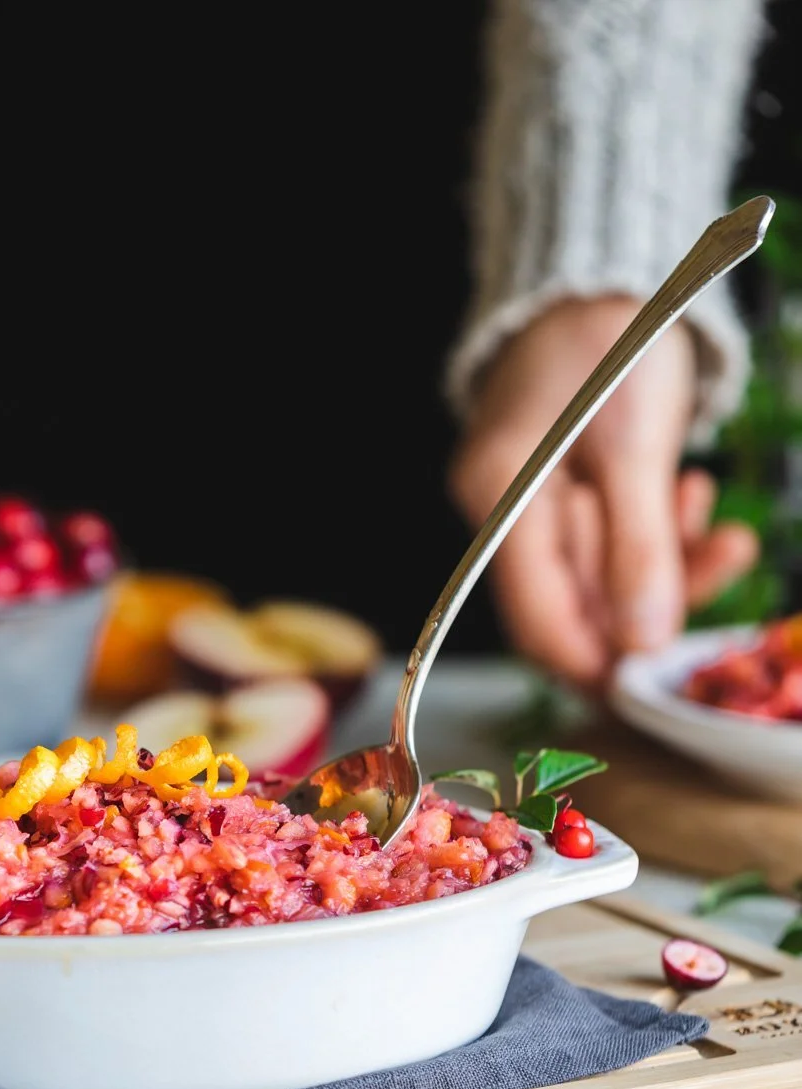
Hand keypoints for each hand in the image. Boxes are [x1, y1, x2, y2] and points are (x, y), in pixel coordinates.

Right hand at [448, 295, 759, 688]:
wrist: (602, 273)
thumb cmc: (610, 335)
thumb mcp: (636, 442)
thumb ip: (639, 547)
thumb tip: (643, 643)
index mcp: (500, 499)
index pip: (537, 620)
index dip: (596, 662)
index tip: (660, 679)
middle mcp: (503, 514)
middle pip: (573, 604)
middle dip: (653, 604)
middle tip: (726, 566)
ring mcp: (532, 508)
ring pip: (600, 579)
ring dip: (668, 567)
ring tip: (725, 530)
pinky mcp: (562, 496)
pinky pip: (609, 545)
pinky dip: (657, 537)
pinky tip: (692, 500)